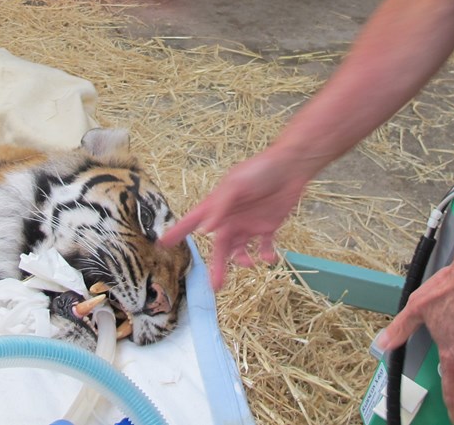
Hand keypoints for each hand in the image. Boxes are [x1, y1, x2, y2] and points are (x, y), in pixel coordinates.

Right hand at [159, 149, 308, 289]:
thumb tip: (206, 230)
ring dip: (242, 261)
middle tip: (214, 286)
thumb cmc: (260, 170)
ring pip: (240, 251)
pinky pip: (264, 248)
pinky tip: (269, 258)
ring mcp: (249, 224)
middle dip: (217, 265)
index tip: (162, 244)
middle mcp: (231, 218)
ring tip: (249, 264)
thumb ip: (220, 207)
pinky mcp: (268, 227)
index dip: (178, 232)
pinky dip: (266, 256)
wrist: (291, 167)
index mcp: (218, 206)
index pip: (193, 221)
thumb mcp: (236, 185)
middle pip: (220, 246)